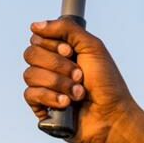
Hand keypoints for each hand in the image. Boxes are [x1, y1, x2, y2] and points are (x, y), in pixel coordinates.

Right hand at [21, 17, 136, 142]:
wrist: (113, 116)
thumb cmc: (107, 84)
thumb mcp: (93, 47)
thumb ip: (66, 29)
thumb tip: (35, 26)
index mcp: (61, 53)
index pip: (38, 39)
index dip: (52, 45)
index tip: (71, 53)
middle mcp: (51, 68)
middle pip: (31, 55)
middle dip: (58, 65)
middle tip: (80, 75)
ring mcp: (45, 88)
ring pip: (30, 74)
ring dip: (59, 83)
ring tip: (79, 93)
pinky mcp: (41, 107)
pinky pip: (30, 94)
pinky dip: (50, 97)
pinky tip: (66, 104)